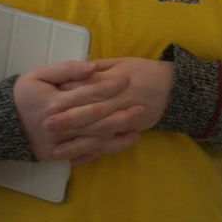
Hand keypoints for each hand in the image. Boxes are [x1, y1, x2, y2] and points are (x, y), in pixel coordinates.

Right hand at [13, 60, 143, 164]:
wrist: (0, 123)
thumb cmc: (22, 94)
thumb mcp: (39, 74)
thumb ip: (66, 69)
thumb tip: (93, 67)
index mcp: (55, 102)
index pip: (90, 93)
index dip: (111, 86)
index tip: (127, 79)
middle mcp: (59, 125)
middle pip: (97, 120)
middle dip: (122, 113)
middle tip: (141, 106)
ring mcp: (58, 143)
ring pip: (94, 140)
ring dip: (118, 135)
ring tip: (138, 128)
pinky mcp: (57, 155)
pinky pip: (85, 154)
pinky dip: (104, 150)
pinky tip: (119, 143)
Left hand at [42, 57, 175, 161]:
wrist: (173, 87)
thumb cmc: (145, 71)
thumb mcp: (123, 62)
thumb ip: (99, 66)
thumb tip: (76, 70)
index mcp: (116, 80)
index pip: (89, 87)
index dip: (69, 93)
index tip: (49, 97)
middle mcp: (120, 100)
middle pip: (92, 111)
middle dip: (69, 119)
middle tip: (47, 125)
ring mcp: (126, 118)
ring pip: (100, 133)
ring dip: (78, 144)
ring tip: (57, 151)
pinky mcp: (131, 130)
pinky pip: (110, 145)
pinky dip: (94, 153)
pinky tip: (77, 160)